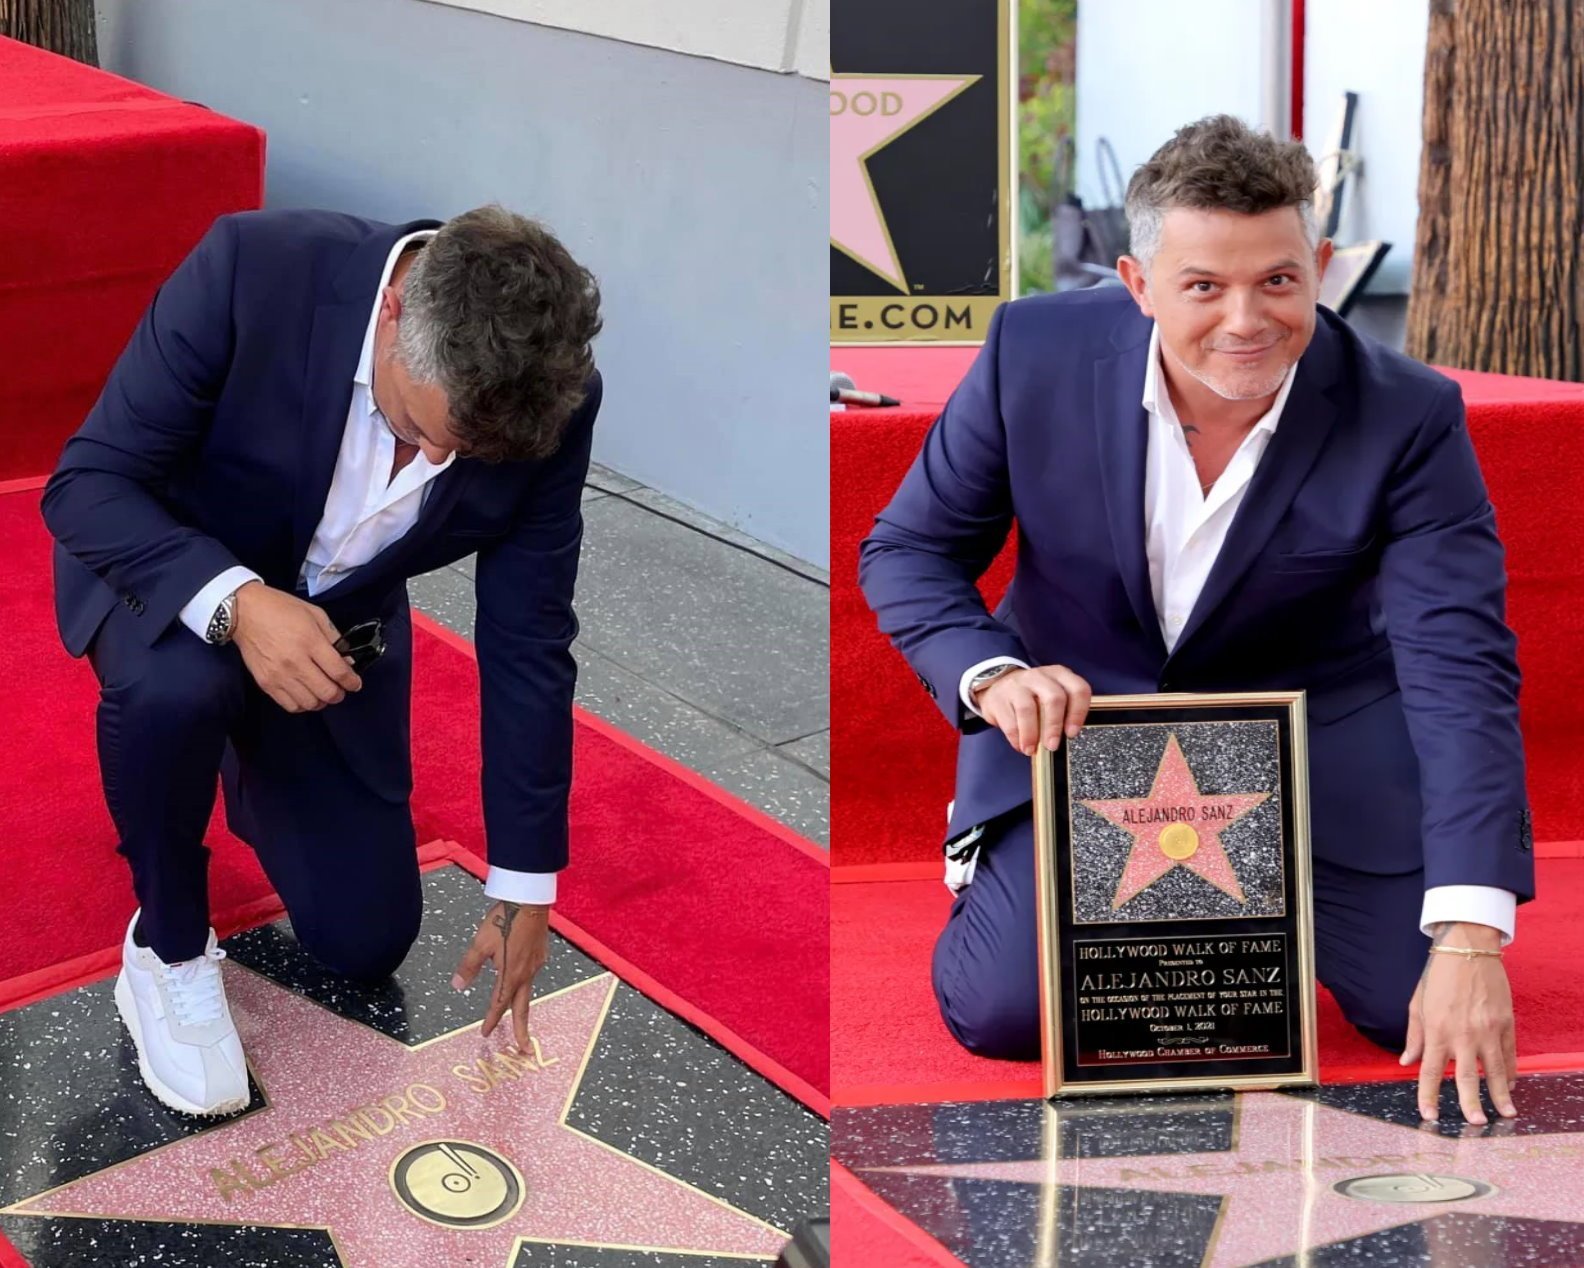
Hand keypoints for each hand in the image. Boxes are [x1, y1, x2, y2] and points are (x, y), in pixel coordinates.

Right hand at [231, 580, 361, 712]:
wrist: (244, 612)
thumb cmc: (281, 609)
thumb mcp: (315, 615)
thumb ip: (334, 638)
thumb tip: (347, 660)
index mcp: (310, 642)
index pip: (339, 672)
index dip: (352, 681)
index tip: (355, 683)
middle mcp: (295, 662)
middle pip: (327, 692)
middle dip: (339, 694)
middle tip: (340, 688)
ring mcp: (279, 675)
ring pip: (310, 703)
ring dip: (322, 701)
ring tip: (322, 691)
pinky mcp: (266, 683)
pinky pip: (291, 705)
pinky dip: (303, 705)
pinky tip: (305, 694)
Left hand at [451, 901, 549, 1051]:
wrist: (530, 899)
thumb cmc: (505, 919)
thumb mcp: (480, 943)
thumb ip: (469, 966)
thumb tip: (458, 986)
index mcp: (511, 974)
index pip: (499, 1004)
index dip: (491, 1020)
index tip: (486, 1034)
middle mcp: (526, 972)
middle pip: (522, 1007)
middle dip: (522, 1030)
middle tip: (524, 1049)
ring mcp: (536, 963)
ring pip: (527, 990)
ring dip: (521, 1005)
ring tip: (517, 1014)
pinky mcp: (540, 952)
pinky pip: (532, 973)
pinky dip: (524, 982)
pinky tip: (521, 975)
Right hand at [975, 664, 1092, 755]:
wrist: (998, 687)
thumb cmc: (1033, 697)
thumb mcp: (1051, 695)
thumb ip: (1064, 710)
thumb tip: (1068, 739)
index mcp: (1060, 675)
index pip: (1078, 689)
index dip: (1078, 713)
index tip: (1071, 733)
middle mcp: (1040, 676)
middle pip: (1054, 698)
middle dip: (1054, 726)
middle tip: (1052, 746)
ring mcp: (1018, 684)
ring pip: (1027, 709)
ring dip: (1031, 734)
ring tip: (1031, 750)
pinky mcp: (999, 697)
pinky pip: (1009, 720)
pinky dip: (1016, 737)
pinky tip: (1020, 745)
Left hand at [1400, 921, 1517, 1124]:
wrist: (1467, 950)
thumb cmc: (1438, 976)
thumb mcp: (1417, 1004)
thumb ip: (1415, 1036)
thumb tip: (1406, 1062)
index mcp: (1437, 1031)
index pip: (1431, 1071)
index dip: (1428, 1095)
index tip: (1428, 1116)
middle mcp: (1463, 1035)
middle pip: (1467, 1077)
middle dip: (1471, 1103)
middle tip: (1476, 1124)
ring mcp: (1487, 1030)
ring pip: (1496, 1071)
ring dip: (1501, 1094)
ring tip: (1506, 1114)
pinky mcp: (1505, 1023)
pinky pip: (1510, 1054)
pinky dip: (1511, 1071)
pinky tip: (1511, 1085)